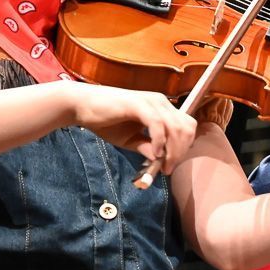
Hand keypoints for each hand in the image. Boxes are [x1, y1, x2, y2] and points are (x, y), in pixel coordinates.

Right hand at [67, 82, 198, 175]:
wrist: (82, 107)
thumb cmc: (105, 121)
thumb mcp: (131, 140)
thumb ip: (147, 147)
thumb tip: (161, 161)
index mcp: (161, 108)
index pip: (187, 126)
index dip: (184, 147)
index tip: (170, 164)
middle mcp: (160, 102)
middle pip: (187, 128)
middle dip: (180, 151)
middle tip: (167, 169)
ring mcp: (150, 101)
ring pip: (176, 127)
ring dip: (172, 150)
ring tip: (161, 165)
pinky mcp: (138, 104)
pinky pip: (158, 124)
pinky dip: (159, 142)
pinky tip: (154, 154)